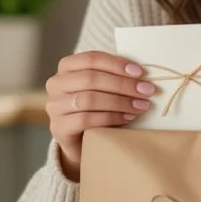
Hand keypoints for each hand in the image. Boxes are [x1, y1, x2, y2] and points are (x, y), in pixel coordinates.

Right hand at [44, 51, 155, 180]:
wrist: (81, 142)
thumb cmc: (96, 109)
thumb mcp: (103, 88)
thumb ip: (114, 76)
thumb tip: (140, 74)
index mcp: (67, 67)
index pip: (91, 58)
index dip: (116, 64)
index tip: (139, 72)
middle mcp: (56, 84)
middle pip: (91, 78)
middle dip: (122, 84)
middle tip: (146, 91)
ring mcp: (54, 106)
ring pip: (89, 99)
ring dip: (119, 102)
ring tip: (140, 106)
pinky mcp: (58, 127)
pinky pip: (86, 119)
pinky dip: (110, 118)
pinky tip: (127, 118)